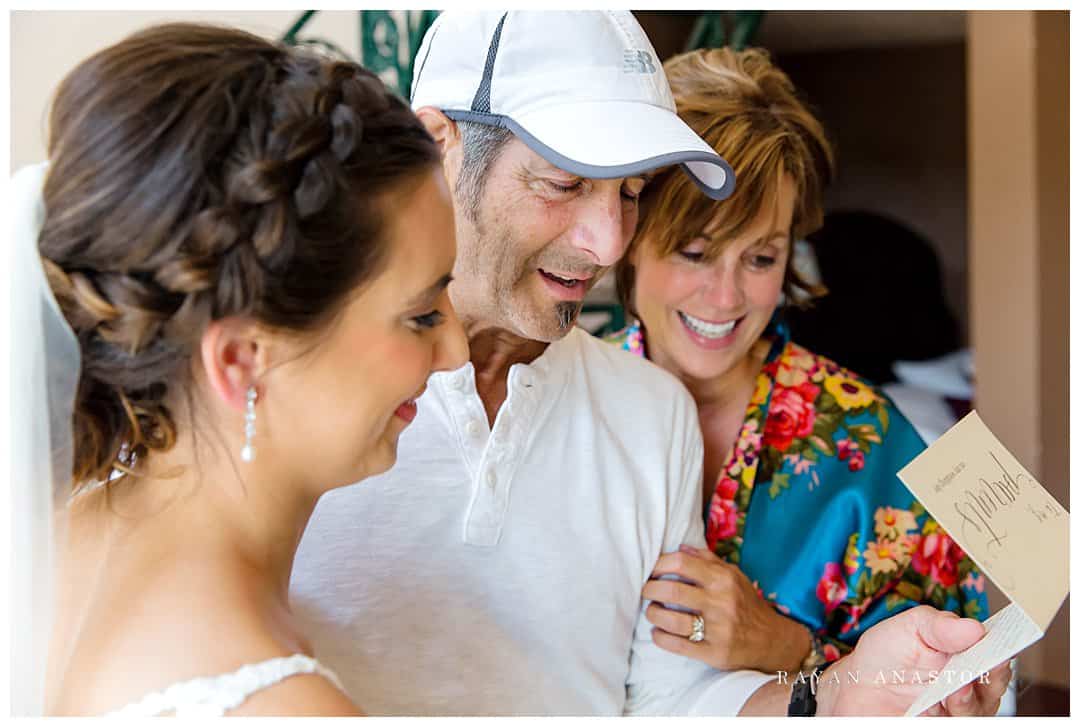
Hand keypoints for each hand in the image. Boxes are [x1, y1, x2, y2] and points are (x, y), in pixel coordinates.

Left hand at [641, 544, 811, 672]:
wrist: (772, 640)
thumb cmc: (747, 604)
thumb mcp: (734, 575)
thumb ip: (707, 560)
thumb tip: (680, 546)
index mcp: (723, 579)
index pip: (681, 563)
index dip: (659, 565)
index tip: (652, 571)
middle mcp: (721, 602)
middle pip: (671, 591)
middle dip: (650, 589)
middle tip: (646, 591)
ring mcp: (718, 630)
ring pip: (672, 620)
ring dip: (653, 613)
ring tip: (651, 611)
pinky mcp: (714, 653)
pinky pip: (678, 645)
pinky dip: (661, 637)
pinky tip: (657, 632)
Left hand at [815, 605, 1010, 715]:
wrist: (857, 686)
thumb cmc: (888, 653)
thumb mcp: (909, 627)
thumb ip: (939, 626)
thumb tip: (974, 627)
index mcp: (967, 654)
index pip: (997, 653)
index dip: (1003, 650)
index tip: (1001, 646)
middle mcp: (970, 685)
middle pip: (994, 686)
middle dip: (993, 677)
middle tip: (984, 666)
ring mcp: (958, 709)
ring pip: (979, 710)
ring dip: (970, 700)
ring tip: (956, 688)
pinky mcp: (944, 723)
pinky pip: (958, 721)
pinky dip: (954, 714)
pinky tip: (943, 704)